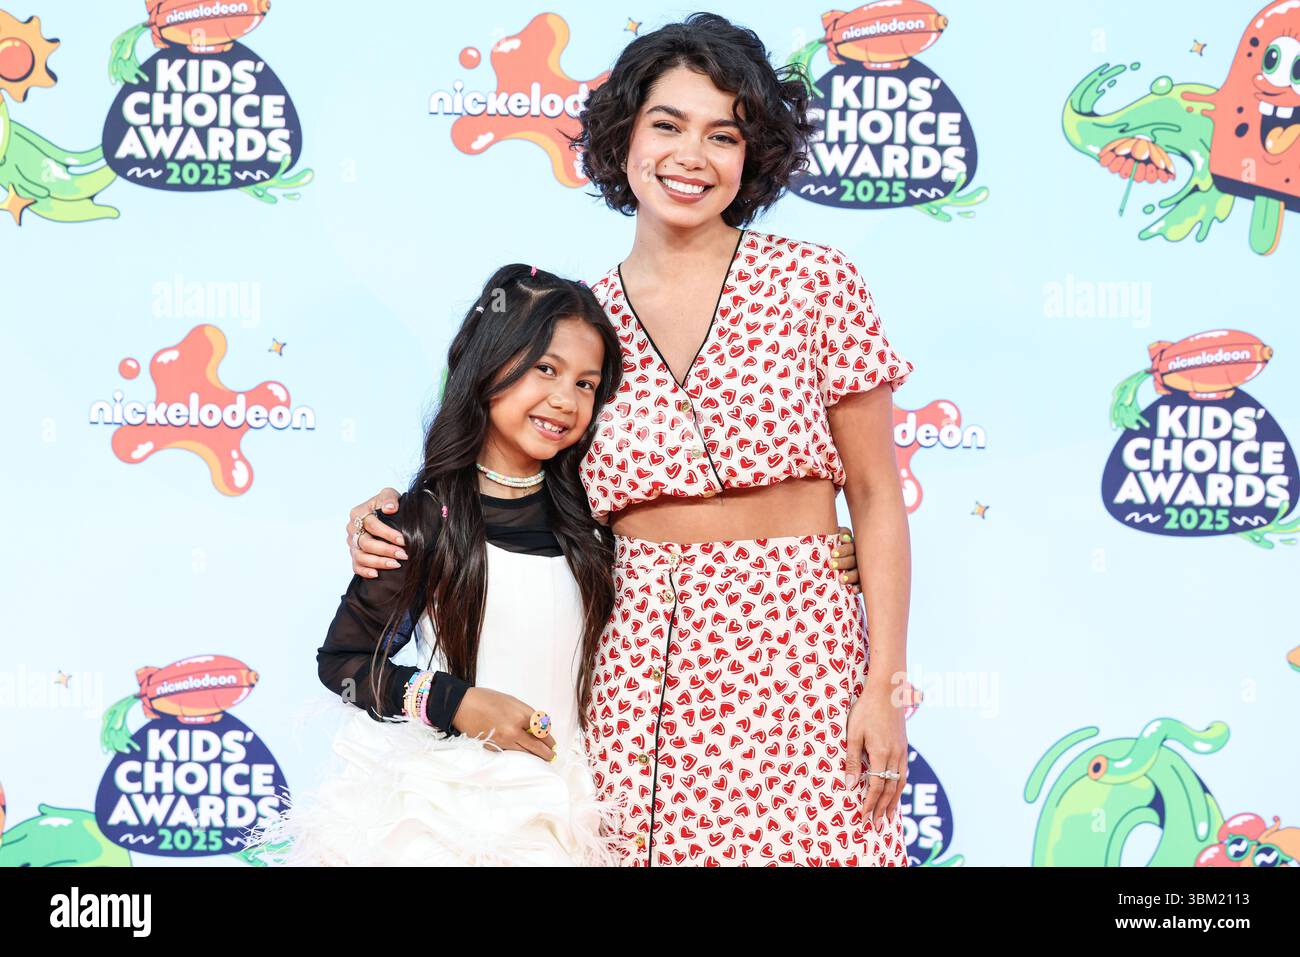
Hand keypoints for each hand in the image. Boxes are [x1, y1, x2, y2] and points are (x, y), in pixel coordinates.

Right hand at [348, 488, 405, 577]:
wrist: (385, 514)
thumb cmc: (387, 503)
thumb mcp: (389, 494)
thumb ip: (389, 498)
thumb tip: (390, 509)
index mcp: (358, 513)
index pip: (372, 525)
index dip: (387, 533)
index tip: (403, 540)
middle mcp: (352, 529)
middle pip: (366, 543)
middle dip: (386, 550)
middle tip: (403, 555)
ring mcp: (352, 543)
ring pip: (360, 556)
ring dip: (378, 562)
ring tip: (395, 564)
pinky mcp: (354, 554)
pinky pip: (356, 566)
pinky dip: (365, 571)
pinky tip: (377, 574)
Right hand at [451, 687, 557, 760]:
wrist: (463, 706)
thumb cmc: (486, 699)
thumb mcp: (512, 701)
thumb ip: (526, 714)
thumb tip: (537, 726)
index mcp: (520, 714)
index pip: (542, 730)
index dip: (549, 738)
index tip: (552, 743)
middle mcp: (514, 729)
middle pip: (536, 745)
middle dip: (546, 752)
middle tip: (551, 755)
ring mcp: (504, 740)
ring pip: (525, 752)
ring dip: (535, 756)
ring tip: (542, 759)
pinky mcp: (494, 747)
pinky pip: (511, 753)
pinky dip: (519, 755)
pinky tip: (524, 756)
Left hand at [832, 526, 860, 594]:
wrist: (834, 562)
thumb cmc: (833, 546)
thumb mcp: (836, 537)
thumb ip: (841, 533)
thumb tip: (842, 536)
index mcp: (853, 546)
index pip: (850, 547)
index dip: (843, 550)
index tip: (832, 553)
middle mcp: (858, 558)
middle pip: (853, 560)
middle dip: (842, 563)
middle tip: (831, 565)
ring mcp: (861, 570)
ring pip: (858, 573)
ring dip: (851, 576)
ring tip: (841, 579)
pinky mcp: (862, 581)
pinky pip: (862, 585)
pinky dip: (859, 587)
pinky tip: (853, 590)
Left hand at [844, 688, 907, 825]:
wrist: (887, 691)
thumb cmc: (866, 709)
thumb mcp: (853, 733)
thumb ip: (853, 760)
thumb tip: (849, 784)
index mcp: (881, 754)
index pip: (875, 786)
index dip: (869, 804)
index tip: (863, 817)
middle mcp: (895, 756)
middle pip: (890, 790)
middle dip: (882, 809)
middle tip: (877, 826)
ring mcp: (902, 751)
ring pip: (900, 783)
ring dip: (894, 802)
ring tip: (889, 817)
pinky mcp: (904, 746)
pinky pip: (903, 773)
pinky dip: (899, 788)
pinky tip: (896, 793)